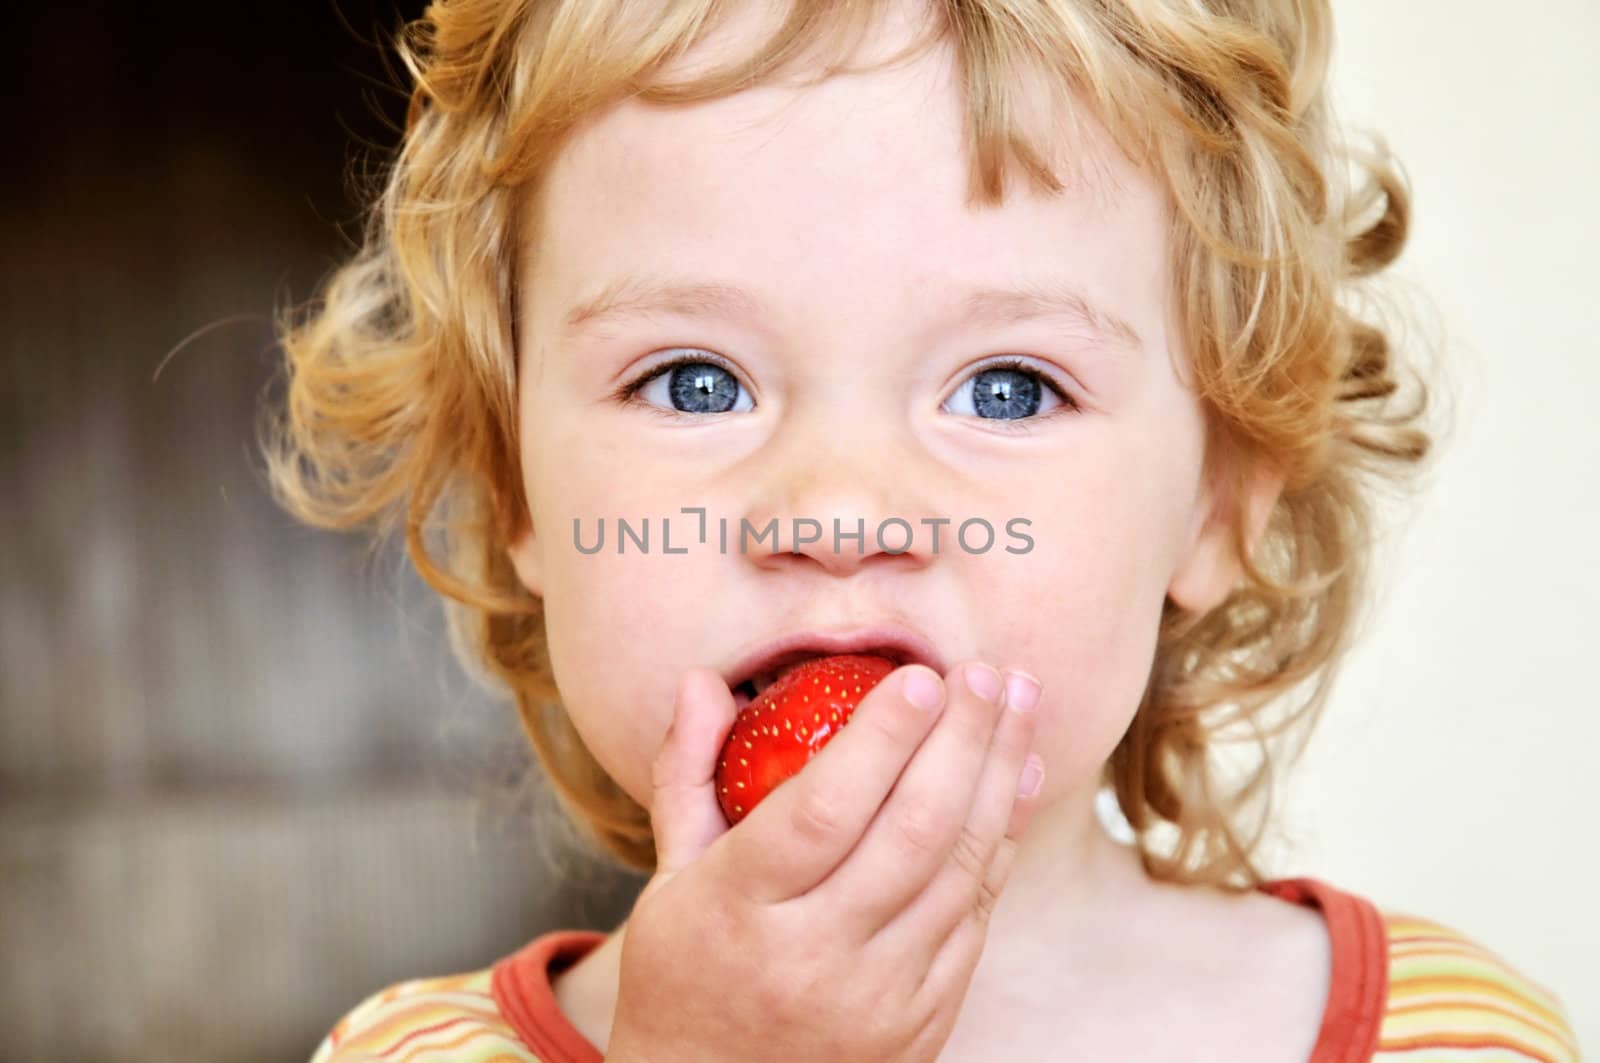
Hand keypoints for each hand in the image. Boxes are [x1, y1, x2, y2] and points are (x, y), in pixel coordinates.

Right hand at [606, 659, 1045, 1062]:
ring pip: (957, 871)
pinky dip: (1002, 841)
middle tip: (988, 673)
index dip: (880, 740)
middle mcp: (813, 956)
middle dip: (962, 741)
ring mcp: (876, 996)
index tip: (919, 676)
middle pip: (910, 833)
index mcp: (739, 909)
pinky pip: (974, 916)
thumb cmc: (686, 973)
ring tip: (1022, 703)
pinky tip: (1017, 780)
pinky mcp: (921, 1021)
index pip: (823, 812)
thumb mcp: (668, 877)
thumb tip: (701, 681)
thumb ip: (686, 772)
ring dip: (999, 779)